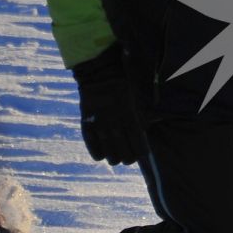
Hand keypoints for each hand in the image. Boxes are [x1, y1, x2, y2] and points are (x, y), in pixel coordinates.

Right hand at [71, 47, 145, 164]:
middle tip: (127, 157)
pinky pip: (93, 147)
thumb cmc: (124, 85)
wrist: (100, 74)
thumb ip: (141, 118)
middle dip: (128, 159)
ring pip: (110, 154)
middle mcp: (116, 125)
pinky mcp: (87, 124)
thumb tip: (145, 132)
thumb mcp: (137, 100)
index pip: (139, 146)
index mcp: (131, 118)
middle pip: (124, 155)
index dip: (140, 153)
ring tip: (115, 158)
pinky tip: (101, 155)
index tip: (141, 154)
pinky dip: (98, 153)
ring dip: (114, 158)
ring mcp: (101, 126)